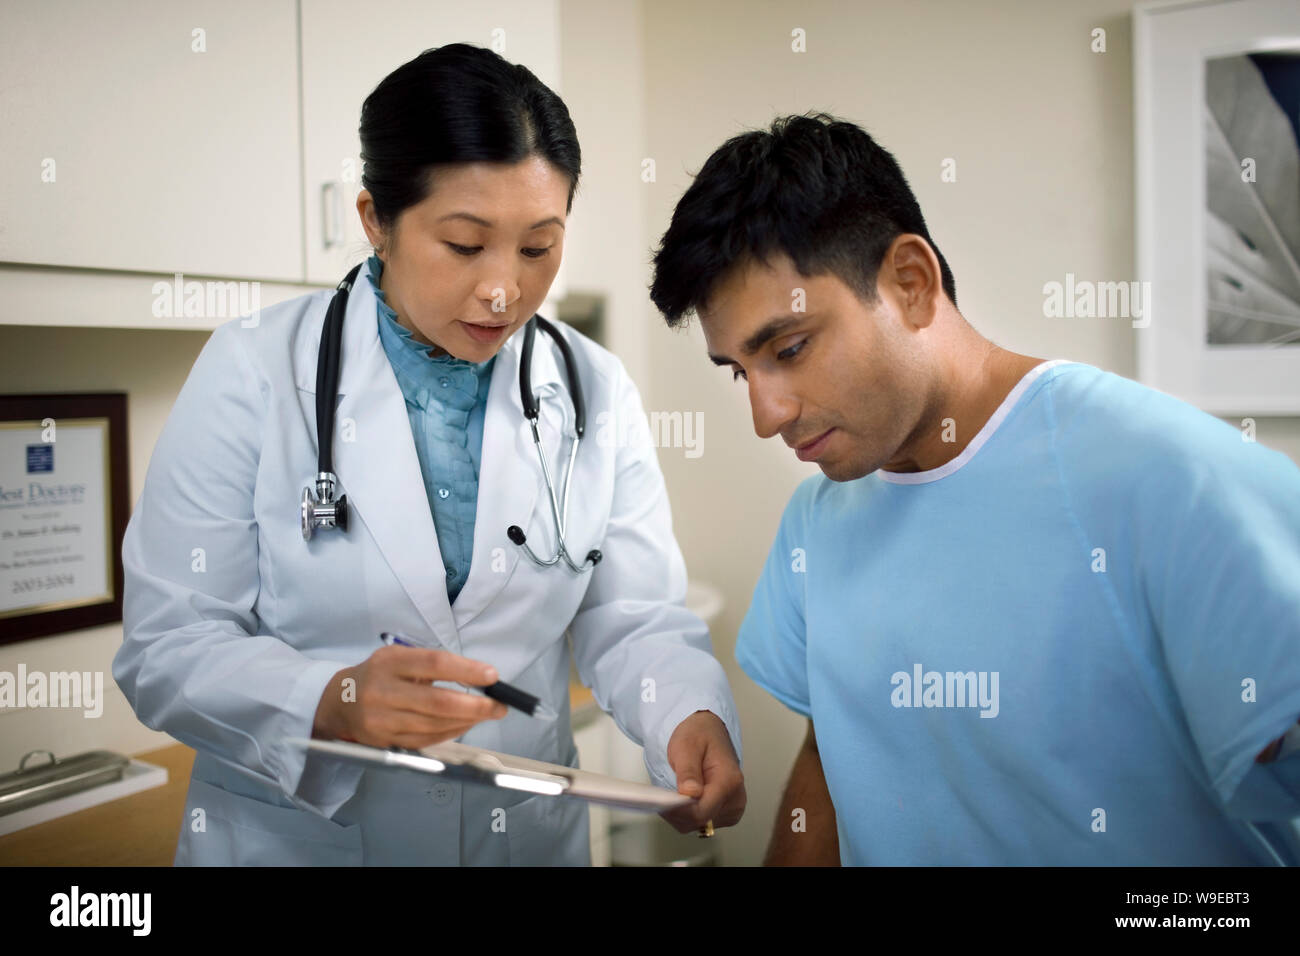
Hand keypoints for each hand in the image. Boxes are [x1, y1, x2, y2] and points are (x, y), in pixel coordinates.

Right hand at [312, 645, 507, 748]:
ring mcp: (382, 720)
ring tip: (486, 714)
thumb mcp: (399, 658)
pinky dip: (451, 733)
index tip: (492, 676)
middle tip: (500, 706)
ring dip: (467, 722)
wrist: (339, 702)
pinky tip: (465, 725)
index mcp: (389, 663)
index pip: (434, 664)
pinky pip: (426, 740)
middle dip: (476, 706)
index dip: (466, 670)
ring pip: (435, 725)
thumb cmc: (379, 676)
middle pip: (437, 702)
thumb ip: (433, 665)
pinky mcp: (384, 742)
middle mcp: (382, 691)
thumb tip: (480, 677)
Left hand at [659, 710, 745, 833]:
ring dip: (682, 813)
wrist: (707, 731)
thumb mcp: (686, 745)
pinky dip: (688, 814)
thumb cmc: (699, 735)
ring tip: (678, 789)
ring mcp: (733, 808)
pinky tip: (685, 797)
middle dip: (678, 810)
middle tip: (668, 789)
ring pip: (699, 824)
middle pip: (699, 821)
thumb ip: (688, 770)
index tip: (663, 799)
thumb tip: (690, 793)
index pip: (701, 812)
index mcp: (729, 781)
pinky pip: (702, 823)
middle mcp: (736, 798)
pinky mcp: (726, 813)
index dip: (678, 809)